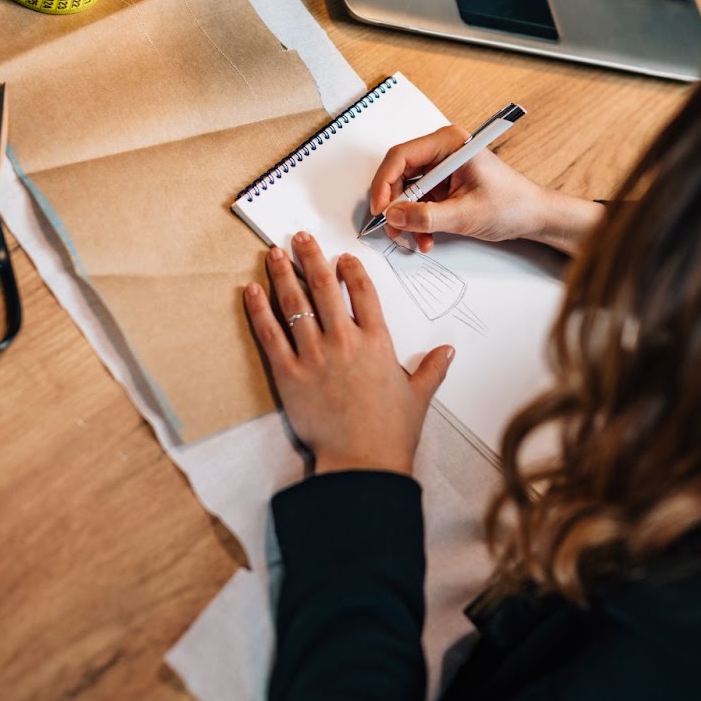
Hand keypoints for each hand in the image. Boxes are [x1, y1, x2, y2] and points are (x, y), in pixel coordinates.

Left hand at [244, 231, 453, 474]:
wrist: (362, 462)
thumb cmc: (392, 433)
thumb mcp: (419, 396)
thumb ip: (432, 369)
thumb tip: (448, 351)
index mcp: (377, 342)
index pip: (362, 292)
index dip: (351, 270)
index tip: (342, 258)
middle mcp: (345, 341)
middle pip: (324, 287)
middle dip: (310, 257)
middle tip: (299, 238)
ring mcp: (314, 355)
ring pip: (295, 304)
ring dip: (282, 274)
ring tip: (273, 253)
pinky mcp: (289, 374)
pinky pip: (270, 334)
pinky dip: (259, 310)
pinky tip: (251, 291)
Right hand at [369, 126, 604, 254]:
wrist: (534, 217)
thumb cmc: (512, 205)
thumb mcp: (465, 214)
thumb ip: (426, 216)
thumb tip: (394, 216)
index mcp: (450, 144)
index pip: (401, 156)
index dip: (385, 183)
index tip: (381, 209)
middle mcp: (443, 152)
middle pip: (399, 174)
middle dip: (395, 205)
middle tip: (394, 228)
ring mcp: (442, 169)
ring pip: (407, 191)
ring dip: (407, 218)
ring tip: (415, 238)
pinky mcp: (444, 186)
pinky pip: (419, 202)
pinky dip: (418, 221)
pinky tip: (426, 238)